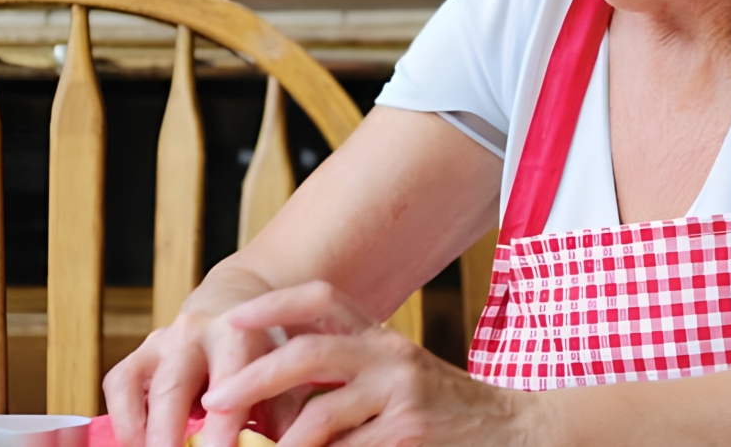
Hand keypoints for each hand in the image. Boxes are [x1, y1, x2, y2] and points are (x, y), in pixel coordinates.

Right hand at [103, 269, 302, 446]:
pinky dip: (124, 418)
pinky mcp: (138, 353)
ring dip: (137, 429)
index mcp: (238, 334)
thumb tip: (288, 444)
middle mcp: (193, 332)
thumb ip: (285, 409)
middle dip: (168, 432)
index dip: (223, 423)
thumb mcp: (284, 367)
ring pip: (134, 382)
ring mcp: (159, 341)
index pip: (229, 381)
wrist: (235, 302)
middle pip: (173, 385)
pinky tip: (139, 442)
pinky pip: (117, 384)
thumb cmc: (263, 347)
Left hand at [200, 282, 532, 446]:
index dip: (275, 304)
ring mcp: (402, 396)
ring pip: (321, 416)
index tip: (233, 318)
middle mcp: (391, 355)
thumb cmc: (441, 412)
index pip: (323, 298)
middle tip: (218, 400)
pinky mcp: (410, 433)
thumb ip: (347, 378)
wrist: (513, 432)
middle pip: (309, 352)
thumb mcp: (396, 379)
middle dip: (255, 378)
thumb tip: (273, 393)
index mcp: (382, 336)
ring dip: (280, 440)